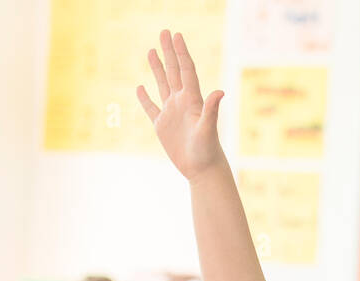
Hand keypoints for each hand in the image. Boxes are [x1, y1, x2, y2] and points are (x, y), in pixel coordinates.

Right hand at [136, 30, 226, 180]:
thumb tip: (220, 92)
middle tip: (164, 32)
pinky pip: (151, 109)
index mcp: (192, 100)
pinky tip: (140, 88)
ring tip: (151, 51)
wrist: (202, 169)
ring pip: (162, 85)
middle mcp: (182, 102)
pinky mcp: (162, 126)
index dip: (181, 52)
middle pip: (174, 71)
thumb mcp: (208, 129)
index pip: (186, 70)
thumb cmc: (208, 150)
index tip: (176, 35)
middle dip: (169, 52)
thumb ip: (211, 109)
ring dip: (157, 68)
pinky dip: (144, 98)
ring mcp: (171, 113)